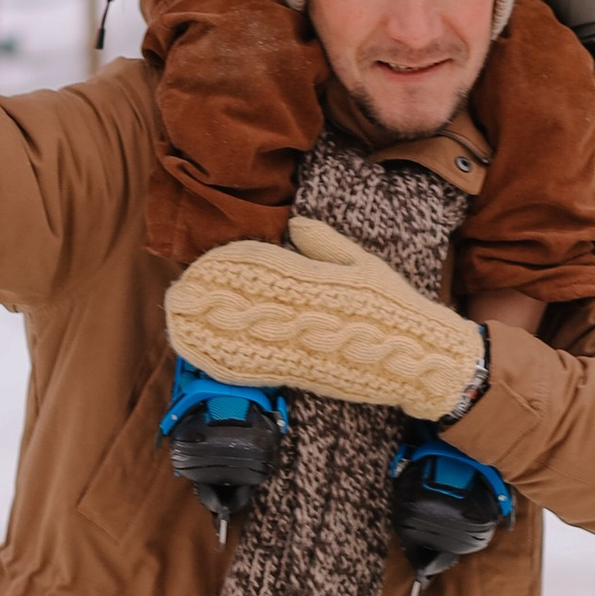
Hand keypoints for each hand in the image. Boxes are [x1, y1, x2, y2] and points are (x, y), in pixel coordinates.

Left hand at [166, 216, 486, 422]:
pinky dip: (230, 363)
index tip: (202, 263)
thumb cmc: (394, 306)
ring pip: (248, 337)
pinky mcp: (305, 373)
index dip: (232, 265)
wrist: (418, 357)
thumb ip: (326, 245)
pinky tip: (204, 358)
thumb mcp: (364, 265)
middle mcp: (310, 313)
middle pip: (250, 303)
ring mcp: (306, 345)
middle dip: (212, 301)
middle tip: (177, 295)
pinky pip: (262, 367)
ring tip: (178, 326)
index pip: (269, 267)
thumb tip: (295, 222)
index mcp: (323, 280)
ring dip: (210, 333)